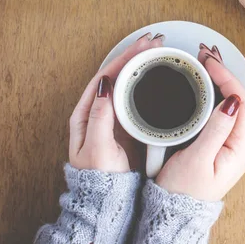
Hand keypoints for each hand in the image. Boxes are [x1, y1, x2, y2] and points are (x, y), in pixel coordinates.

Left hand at [69, 33, 163, 171]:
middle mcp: (99, 112)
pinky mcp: (128, 126)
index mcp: (86, 114)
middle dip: (135, 56)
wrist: (109, 201)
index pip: (105, 77)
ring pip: (128, 85)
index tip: (141, 47)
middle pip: (117, 76)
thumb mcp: (98, 148)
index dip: (123, 59)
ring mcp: (115, 118)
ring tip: (157, 52)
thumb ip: (100, 117)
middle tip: (154, 43)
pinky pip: (137, 98)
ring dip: (142, 67)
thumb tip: (104, 86)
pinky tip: (158, 78)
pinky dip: (148, 85)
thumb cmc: (100, 178)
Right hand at [155, 45, 244, 200]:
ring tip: (204, 63)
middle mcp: (238, 144)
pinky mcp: (215, 142)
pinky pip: (219, 111)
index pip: (243, 104)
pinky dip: (211, 93)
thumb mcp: (198, 159)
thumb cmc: (184, 192)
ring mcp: (228, 142)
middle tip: (206, 56)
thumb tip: (232, 101)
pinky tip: (201, 83)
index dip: (228, 79)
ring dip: (219, 81)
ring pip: (230, 103)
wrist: (173, 213)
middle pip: (239, 100)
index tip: (210, 64)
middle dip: (224, 74)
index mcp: (239, 148)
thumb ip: (216, 129)